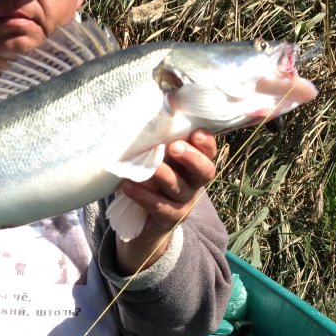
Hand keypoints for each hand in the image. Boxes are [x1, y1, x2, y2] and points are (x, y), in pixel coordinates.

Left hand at [115, 129, 217, 274]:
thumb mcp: (159, 158)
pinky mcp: (168, 218)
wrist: (143, 221)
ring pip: (179, 188)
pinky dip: (142, 194)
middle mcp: (193, 183)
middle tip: (175, 147)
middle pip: (204, 171)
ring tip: (150, 167)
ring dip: (165, 175)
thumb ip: (159, 142)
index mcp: (195, 164)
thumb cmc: (151, 179)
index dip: (207, 143)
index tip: (196, 132)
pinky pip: (158, 206)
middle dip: (192, 158)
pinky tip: (126, 185)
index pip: (209, 152)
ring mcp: (183, 202)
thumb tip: (144, 114)